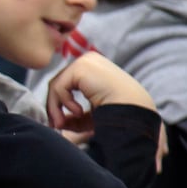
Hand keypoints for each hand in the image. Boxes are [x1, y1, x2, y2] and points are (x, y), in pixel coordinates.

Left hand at [48, 53, 166, 170]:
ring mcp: (85, 61)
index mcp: (93, 69)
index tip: (59, 124)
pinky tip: (78, 111)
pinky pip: (59, 87)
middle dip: (54, 107)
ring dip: (55, 108)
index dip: (58, 104)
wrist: (132, 110)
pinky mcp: (81, 67)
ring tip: (64, 123)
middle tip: (56, 126)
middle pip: (58, 83)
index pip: (66, 84)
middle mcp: (88, 61)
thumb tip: (57, 122)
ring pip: (55, 85)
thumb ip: (74, 117)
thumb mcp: (91, 116)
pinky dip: (63, 102)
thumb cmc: (117, 114)